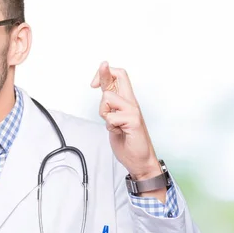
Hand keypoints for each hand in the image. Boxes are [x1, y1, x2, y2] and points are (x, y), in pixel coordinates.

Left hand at [91, 61, 160, 180]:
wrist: (139, 160)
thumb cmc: (128, 141)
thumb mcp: (114, 119)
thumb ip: (109, 105)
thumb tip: (101, 90)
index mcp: (126, 101)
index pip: (119, 77)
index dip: (105, 72)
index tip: (94, 82)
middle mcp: (131, 103)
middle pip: (120, 75)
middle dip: (103, 75)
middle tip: (93, 84)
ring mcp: (133, 111)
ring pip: (108, 97)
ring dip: (103, 112)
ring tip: (112, 124)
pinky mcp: (133, 121)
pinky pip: (111, 117)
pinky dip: (110, 126)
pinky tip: (118, 132)